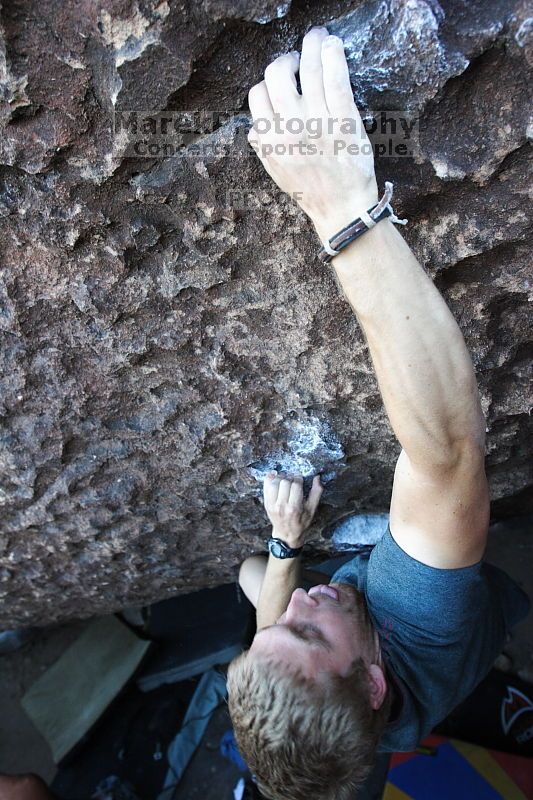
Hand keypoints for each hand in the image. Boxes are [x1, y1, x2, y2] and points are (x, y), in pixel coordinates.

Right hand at [247, 26, 377, 240]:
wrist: (342, 208)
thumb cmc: (311, 192)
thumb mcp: (277, 174)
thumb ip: (264, 149)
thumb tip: (254, 130)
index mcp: (271, 140)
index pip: (258, 96)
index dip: (267, 82)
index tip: (280, 80)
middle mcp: (291, 127)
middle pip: (277, 75)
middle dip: (285, 60)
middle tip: (297, 58)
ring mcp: (318, 121)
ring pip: (309, 69)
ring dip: (312, 45)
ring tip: (317, 37)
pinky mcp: (344, 119)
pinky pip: (336, 79)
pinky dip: (333, 56)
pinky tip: (333, 45)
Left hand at [263, 471, 322, 547]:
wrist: (286, 535)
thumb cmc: (301, 523)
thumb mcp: (312, 510)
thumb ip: (316, 493)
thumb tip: (317, 478)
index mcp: (294, 508)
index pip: (296, 485)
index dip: (299, 478)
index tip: (300, 478)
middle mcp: (281, 506)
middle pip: (284, 482)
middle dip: (290, 477)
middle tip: (293, 478)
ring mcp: (272, 505)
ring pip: (274, 483)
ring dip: (280, 477)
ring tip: (285, 478)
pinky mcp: (266, 504)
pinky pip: (265, 487)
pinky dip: (269, 479)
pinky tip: (274, 476)